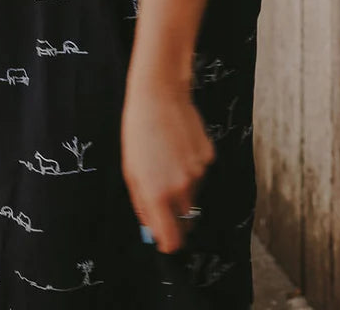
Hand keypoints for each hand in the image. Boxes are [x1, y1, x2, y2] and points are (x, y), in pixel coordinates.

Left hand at [121, 79, 214, 253]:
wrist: (159, 96)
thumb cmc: (139, 132)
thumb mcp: (131, 172)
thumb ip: (143, 205)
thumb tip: (153, 230)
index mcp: (157, 194)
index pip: (172, 238)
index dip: (169, 243)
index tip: (165, 241)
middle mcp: (180, 187)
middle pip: (185, 219)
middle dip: (175, 215)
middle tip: (163, 194)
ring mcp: (197, 172)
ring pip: (193, 194)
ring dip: (182, 188)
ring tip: (167, 160)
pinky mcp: (208, 157)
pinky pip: (201, 174)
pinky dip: (191, 168)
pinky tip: (179, 147)